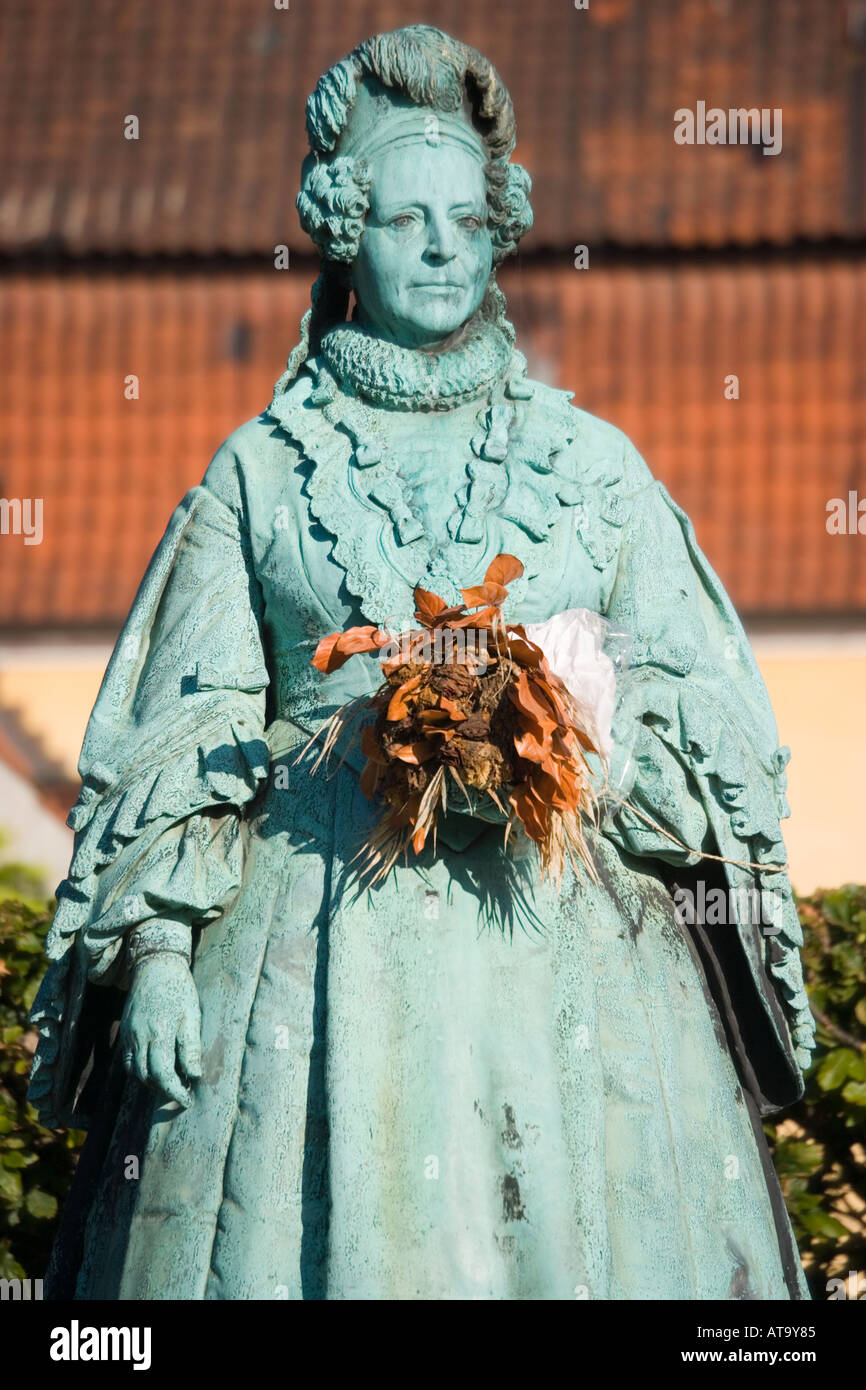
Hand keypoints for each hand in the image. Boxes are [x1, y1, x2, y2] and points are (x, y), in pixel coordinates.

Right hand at [120, 954, 201, 1106]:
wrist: (155, 964)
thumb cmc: (179, 988)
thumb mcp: (192, 1015)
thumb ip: (191, 1047)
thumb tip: (194, 1075)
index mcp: (159, 1033)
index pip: (163, 1075)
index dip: (175, 1092)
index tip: (187, 1100)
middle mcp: (139, 1037)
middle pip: (146, 1077)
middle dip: (163, 1090)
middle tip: (181, 1092)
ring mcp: (130, 1034)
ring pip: (134, 1071)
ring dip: (150, 1082)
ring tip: (170, 1082)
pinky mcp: (126, 1030)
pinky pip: (128, 1059)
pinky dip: (139, 1070)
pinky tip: (155, 1067)